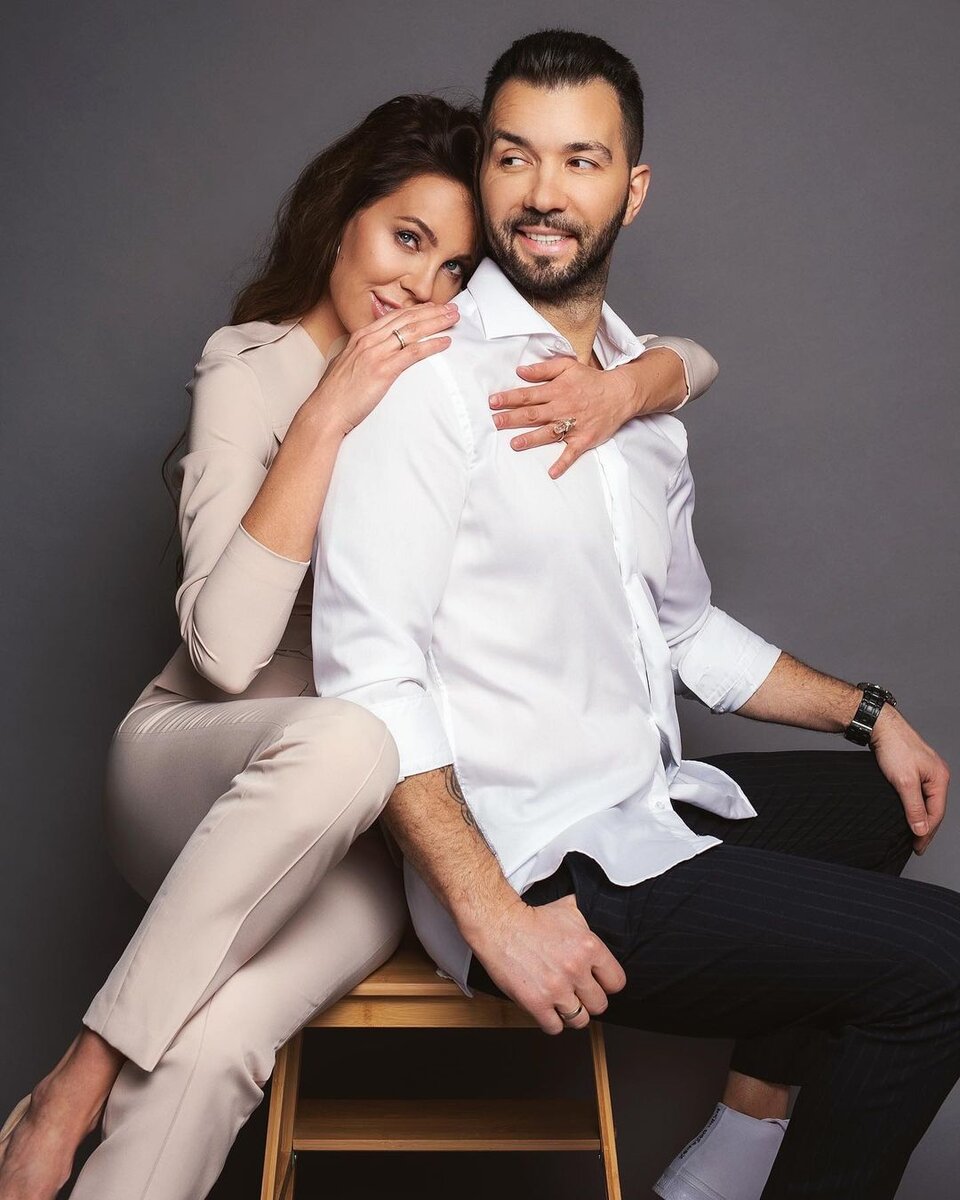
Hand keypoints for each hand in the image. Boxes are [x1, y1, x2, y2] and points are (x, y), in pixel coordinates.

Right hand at [305, 302, 458, 434]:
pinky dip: (432, 345)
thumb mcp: (345, 364)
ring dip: (437, 322)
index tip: (433, 307)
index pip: (394, 316)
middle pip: (407, 318)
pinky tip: (445, 342)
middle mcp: (369, 340)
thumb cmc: (335, 394)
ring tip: (454, 319)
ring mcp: (376, 353)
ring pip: (413, 330)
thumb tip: (367, 353)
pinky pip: (413, 353)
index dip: (417, 310)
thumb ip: (359, 354)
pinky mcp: (383, 370)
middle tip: (452, 308)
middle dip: (432, 311)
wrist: (325, 411)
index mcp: (360, 336)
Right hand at [470, 893, 625, 1034]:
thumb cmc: (532, 918)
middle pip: (599, 1005)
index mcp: (589, 947)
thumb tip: (603, 919)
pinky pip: (555, 1028)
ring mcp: (556, 989)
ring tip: (561, 1002)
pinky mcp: (536, 1003)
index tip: (596, 982)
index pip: (617, 982)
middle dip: (588, 1000)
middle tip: (577, 992)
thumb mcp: (570, 910)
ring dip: (571, 1013)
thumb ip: (589, 922)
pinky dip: (551, 1021)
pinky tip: (546, 1008)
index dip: (606, 984)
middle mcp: (576, 969)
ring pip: (580, 1020)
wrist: (500, 925)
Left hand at [487, 347, 686, 478]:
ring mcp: (574, 425)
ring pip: (548, 433)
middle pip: (533, 414)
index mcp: (557, 390)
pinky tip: (552, 473)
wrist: (620, 393)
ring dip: (531, 439)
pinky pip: (572, 453)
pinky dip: (563, 463)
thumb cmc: (591, 380)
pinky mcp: (584, 439)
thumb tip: (520, 371)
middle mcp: (563, 408)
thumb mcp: (568, 366)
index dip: (509, 398)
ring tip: (514, 444)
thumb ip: (543, 369)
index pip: (528, 395)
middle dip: (512, 418)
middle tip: (495, 422)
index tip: (493, 402)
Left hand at [869, 705, 949, 853]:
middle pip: (934, 809)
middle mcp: (937, 776)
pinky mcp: (914, 769)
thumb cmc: (894, 748)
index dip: (926, 832)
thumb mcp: (904, 782)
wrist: (880, 726)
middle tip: (916, 847)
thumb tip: (921, 829)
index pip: (936, 814)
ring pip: (926, 802)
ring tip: (912, 835)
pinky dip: (914, 807)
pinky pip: (918, 794)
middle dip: (925, 829)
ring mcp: (926, 772)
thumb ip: (914, 807)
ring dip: (920, 819)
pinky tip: (908, 814)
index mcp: (939, 779)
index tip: (917, 847)